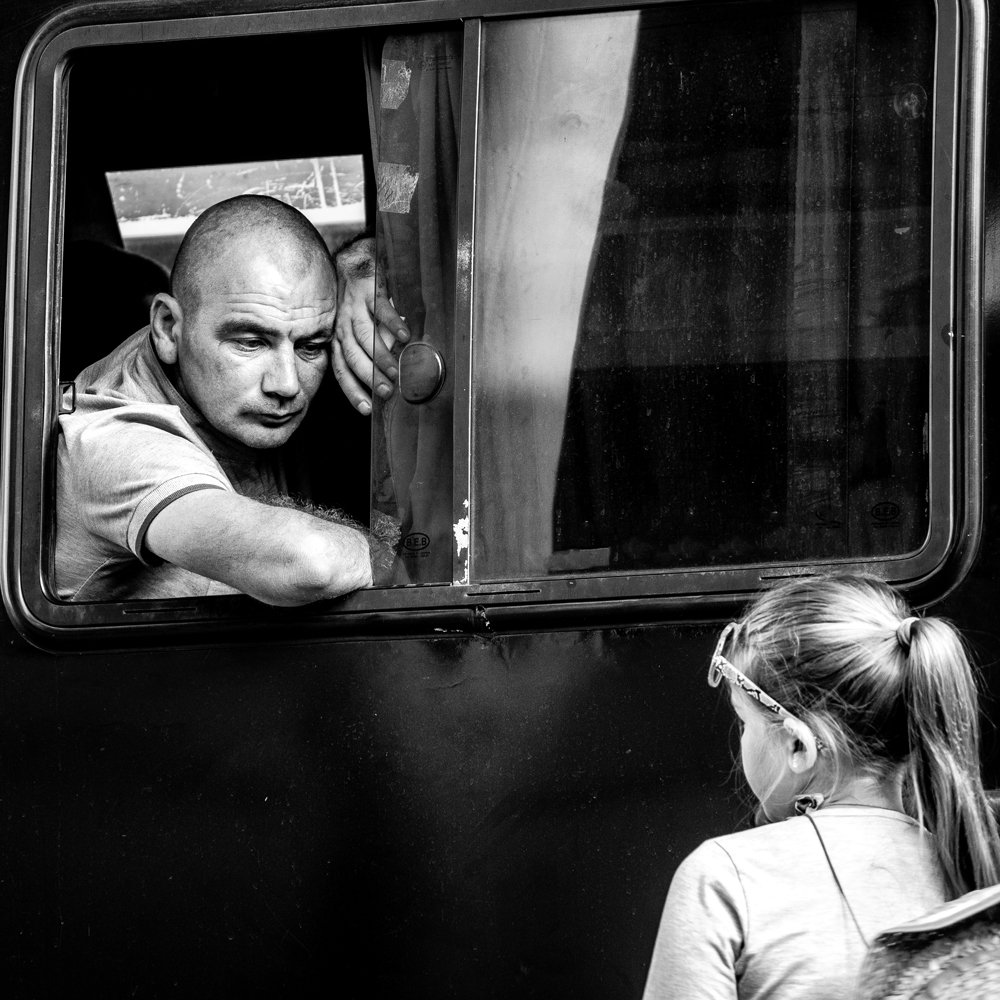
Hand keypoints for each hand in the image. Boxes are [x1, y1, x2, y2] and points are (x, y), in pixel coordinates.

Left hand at [333, 237, 409, 413]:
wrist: (357, 259)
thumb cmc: (358, 301)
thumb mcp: (354, 327)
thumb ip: (365, 352)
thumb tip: (383, 380)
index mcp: (339, 337)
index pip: (342, 369)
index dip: (353, 390)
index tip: (366, 408)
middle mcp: (343, 324)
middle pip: (353, 355)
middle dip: (368, 376)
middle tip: (385, 391)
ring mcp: (356, 307)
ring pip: (365, 336)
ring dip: (380, 356)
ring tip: (395, 371)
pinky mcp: (371, 291)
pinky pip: (382, 309)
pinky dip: (393, 323)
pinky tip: (406, 336)